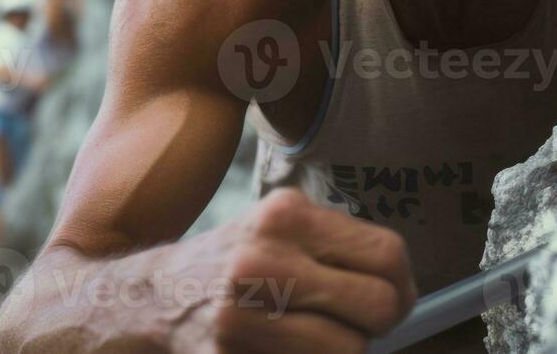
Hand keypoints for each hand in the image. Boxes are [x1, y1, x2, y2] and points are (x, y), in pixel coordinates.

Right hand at [161, 188, 416, 350]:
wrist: (154, 300)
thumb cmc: (235, 265)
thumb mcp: (279, 229)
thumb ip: (338, 245)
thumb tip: (401, 288)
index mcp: (285, 215)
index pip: (387, 254)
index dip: (402, 285)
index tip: (391, 299)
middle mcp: (263, 258)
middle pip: (378, 305)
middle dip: (377, 326)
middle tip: (354, 327)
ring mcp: (242, 314)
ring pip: (349, 350)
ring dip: (341, 353)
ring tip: (309, 341)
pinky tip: (279, 352)